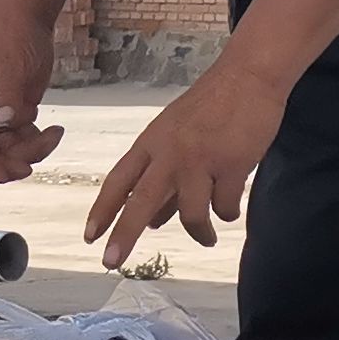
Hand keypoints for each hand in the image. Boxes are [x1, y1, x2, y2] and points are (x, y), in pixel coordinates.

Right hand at [0, 13, 66, 182]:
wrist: (29, 19)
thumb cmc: (13, 35)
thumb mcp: (11, 64)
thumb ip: (7, 95)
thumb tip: (4, 122)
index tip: (4, 175)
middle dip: (9, 161)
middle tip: (32, 167)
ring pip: (7, 148)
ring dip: (30, 150)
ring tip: (54, 135)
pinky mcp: (14, 111)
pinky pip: (23, 139)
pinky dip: (39, 141)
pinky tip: (56, 131)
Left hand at [86, 61, 286, 269]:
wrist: (248, 77)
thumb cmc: (210, 108)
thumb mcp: (175, 135)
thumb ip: (163, 176)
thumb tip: (153, 220)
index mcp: (151, 143)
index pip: (118, 181)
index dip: (102, 210)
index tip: (90, 236)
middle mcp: (169, 153)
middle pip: (140, 201)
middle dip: (124, 235)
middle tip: (112, 262)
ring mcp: (200, 159)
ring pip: (190, 214)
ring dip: (199, 233)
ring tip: (207, 239)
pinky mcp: (231, 165)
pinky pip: (224, 207)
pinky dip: (227, 213)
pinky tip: (231, 208)